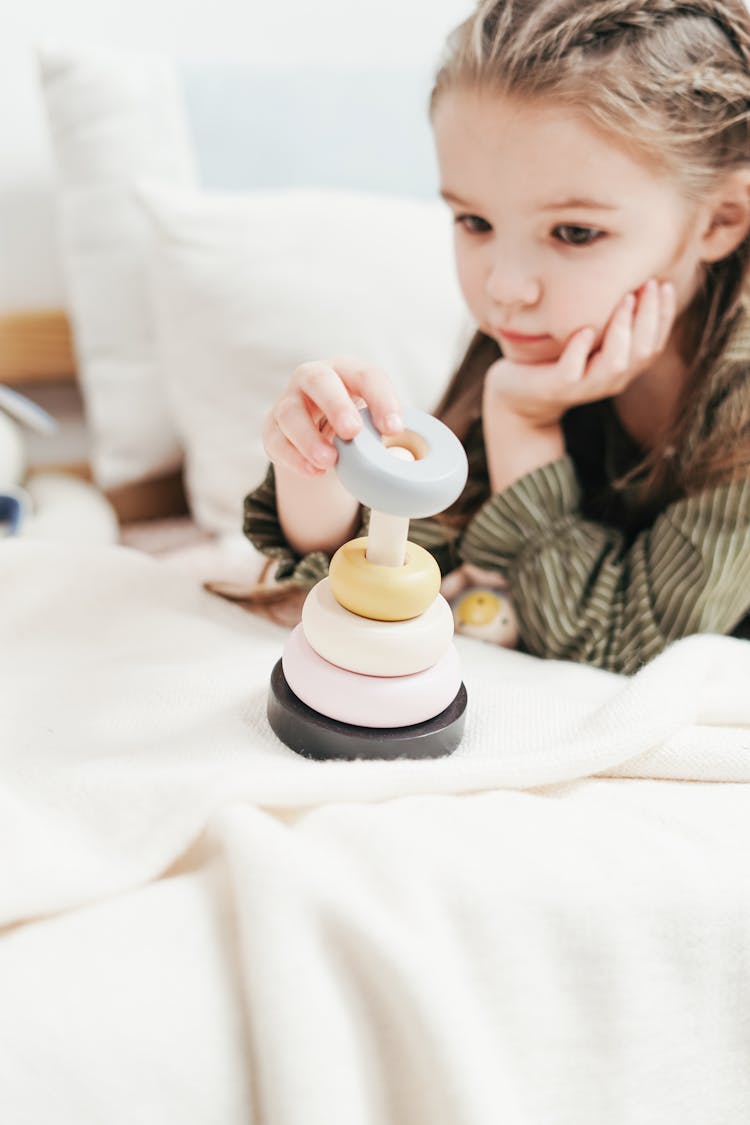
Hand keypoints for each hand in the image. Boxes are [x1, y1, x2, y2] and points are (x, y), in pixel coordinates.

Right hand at [263, 355, 402, 476]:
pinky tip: (314, 471)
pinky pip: (277, 441)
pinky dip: (295, 458)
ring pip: (290, 412)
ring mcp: (288, 402)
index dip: (381, 399)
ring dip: (309, 438)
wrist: (319, 439)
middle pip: (319, 380)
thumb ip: (388, 431)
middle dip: (336, 405)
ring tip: (330, 461)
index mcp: (347, 372)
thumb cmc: (355, 427)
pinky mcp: (272, 429)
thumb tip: (411, 458)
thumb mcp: (373, 422)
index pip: (366, 376)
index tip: (394, 428)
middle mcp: (313, 379)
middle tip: (353, 432)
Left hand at [484, 278, 676, 428]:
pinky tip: (584, 329)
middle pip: (642, 350)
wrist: (521, 395)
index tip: (664, 284)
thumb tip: (633, 280)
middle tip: (649, 283)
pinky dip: (579, 350)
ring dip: (623, 330)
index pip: (654, 343)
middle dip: (650, 316)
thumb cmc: (561, 360)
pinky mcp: (557, 387)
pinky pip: (572, 371)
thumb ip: (612, 321)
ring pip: (615, 362)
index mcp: (624, 368)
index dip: (663, 315)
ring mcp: (585, 385)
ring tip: (625, 300)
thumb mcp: (592, 340)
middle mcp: (611, 379)